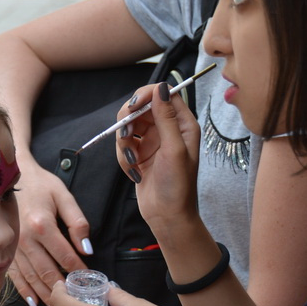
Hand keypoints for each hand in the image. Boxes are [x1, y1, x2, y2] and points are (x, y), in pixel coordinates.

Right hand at [9, 160, 92, 304]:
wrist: (12, 176)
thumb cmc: (41, 184)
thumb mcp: (64, 196)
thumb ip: (77, 222)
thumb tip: (87, 249)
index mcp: (42, 225)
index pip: (65, 256)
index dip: (79, 271)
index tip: (90, 280)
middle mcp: (25, 239)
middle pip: (47, 272)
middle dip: (63, 289)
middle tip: (77, 302)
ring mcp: (13, 247)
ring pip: (32, 277)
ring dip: (46, 295)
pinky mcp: (7, 250)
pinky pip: (15, 275)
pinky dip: (25, 290)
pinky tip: (34, 302)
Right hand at [116, 82, 201, 244]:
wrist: (167, 217)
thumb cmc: (177, 186)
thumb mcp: (174, 149)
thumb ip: (166, 117)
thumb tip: (161, 88)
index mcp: (183, 124)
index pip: (164, 94)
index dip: (146, 95)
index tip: (133, 106)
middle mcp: (167, 129)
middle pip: (141, 107)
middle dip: (129, 121)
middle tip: (125, 135)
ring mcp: (152, 141)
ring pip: (128, 126)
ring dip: (125, 143)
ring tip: (133, 162)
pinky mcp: (139, 154)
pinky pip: (124, 145)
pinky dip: (124, 158)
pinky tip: (134, 173)